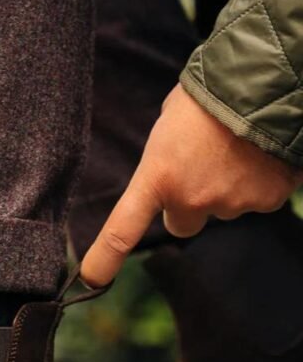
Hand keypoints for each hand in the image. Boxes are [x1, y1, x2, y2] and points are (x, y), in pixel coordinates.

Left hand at [81, 84, 302, 286]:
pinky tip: (260, 153)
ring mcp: (231, 203)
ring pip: (222, 207)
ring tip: (235, 148)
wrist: (267, 82)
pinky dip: (259, 180)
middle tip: (199, 169)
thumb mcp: (169, 123)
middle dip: (188, 205)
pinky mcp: (268, 200)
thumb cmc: (210, 94)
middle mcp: (191, 199)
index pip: (122, 229)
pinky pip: (258, 198)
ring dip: (226, 186)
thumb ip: (165, 158)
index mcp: (157, 177)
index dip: (105, 258)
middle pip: (182, 224)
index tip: (92, 279)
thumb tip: (175, 169)